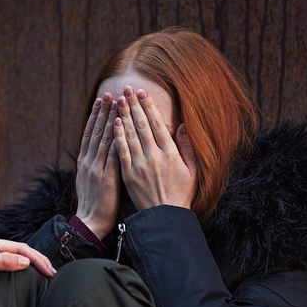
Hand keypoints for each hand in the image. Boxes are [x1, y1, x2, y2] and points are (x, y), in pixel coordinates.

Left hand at [0, 236, 55, 301]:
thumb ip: (1, 261)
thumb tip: (25, 261)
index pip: (20, 248)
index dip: (37, 258)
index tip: (49, 271)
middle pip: (21, 251)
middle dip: (38, 260)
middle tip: (52, 273)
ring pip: (16, 258)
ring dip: (31, 265)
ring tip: (45, 274)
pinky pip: (10, 266)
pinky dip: (22, 270)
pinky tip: (27, 277)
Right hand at [74, 92, 119, 238]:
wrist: (90, 223)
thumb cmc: (94, 203)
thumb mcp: (89, 180)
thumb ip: (95, 163)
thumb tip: (100, 150)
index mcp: (85, 161)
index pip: (90, 132)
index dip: (96, 115)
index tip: (101, 99)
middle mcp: (89, 161)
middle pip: (96, 131)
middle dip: (103, 111)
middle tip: (109, 93)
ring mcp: (97, 168)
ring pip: (104, 139)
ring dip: (110, 119)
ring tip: (116, 103)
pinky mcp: (107, 177)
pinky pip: (113, 155)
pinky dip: (117, 139)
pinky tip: (122, 127)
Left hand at [113, 86, 196, 210]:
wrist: (164, 217)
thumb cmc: (180, 194)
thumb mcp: (192, 170)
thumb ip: (187, 147)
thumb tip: (184, 125)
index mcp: (170, 153)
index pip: (157, 124)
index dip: (148, 106)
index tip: (142, 93)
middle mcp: (154, 156)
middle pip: (142, 125)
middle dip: (133, 105)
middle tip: (126, 89)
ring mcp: (140, 165)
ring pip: (130, 134)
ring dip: (124, 115)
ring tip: (118, 100)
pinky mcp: (128, 174)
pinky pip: (121, 151)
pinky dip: (118, 136)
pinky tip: (114, 123)